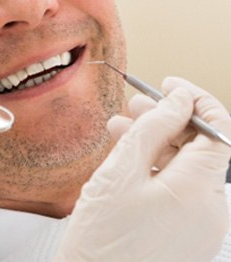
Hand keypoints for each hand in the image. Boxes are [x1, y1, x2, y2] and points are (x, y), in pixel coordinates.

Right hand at [54, 77, 230, 261]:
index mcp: (199, 190)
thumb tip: (179, 100)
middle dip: (168, 121)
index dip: (195, 100)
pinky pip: (180, 190)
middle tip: (134, 105)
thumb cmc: (102, 235)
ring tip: (119, 129)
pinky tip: (127, 160)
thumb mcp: (120, 171)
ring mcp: (202, 225)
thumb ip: (153, 128)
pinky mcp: (189, 234)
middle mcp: (211, 209)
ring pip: (187, 168)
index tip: (168, 86)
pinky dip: (157, 170)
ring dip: (157, 144)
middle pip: (200, 148)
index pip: (218, 129)